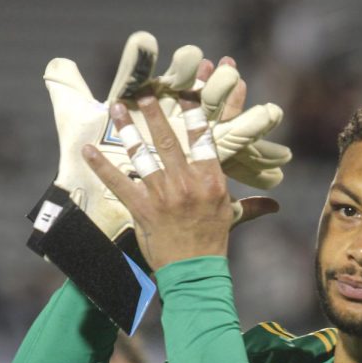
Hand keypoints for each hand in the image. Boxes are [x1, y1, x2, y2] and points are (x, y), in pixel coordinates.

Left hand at [83, 97, 275, 269]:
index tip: (184, 90)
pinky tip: (87, 150)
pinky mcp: (143, 209)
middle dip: (155, 111)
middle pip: (169, 139)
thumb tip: (274, 206)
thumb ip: (251, 206)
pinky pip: (119, 183)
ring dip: (128, 129)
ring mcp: (163, 195)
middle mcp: (187, 184)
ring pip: (143, 155)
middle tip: (143, 90)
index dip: (193, 111)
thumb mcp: (232, 218)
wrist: (195, 272)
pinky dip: (101, 166)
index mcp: (211, 181)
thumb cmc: (212, 244)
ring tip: (116, 107)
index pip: (203, 138)